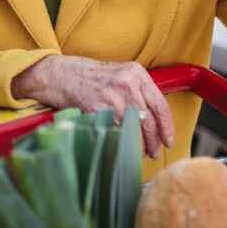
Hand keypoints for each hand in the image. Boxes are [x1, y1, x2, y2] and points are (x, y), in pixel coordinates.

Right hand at [11, 55, 174, 159]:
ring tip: (138, 154)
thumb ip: (135, 91)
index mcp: (136, 73)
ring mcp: (112, 96)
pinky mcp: (98, 108)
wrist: (58, 73)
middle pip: (149, 121)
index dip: (167, 127)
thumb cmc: (86, 76)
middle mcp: (127, 83)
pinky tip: (120, 149)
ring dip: (138, 146)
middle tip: (154, 153)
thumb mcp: (117, 75)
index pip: (160, 104)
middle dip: (153, 142)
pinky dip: (120, 144)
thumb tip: (151, 120)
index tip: (168, 140)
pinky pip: (115, 133)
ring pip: (134, 130)